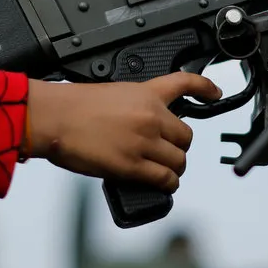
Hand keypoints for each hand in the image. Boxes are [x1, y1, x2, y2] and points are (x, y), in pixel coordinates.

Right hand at [27, 72, 221, 192]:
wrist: (53, 116)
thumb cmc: (70, 105)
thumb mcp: (108, 94)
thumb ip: (131, 107)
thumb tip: (139, 128)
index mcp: (144, 94)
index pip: (184, 83)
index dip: (205, 87)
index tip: (214, 92)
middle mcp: (151, 116)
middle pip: (186, 136)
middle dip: (177, 146)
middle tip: (164, 152)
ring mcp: (144, 141)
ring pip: (179, 160)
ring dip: (172, 168)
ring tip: (161, 171)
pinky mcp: (133, 165)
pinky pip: (165, 179)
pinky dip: (166, 184)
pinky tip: (161, 184)